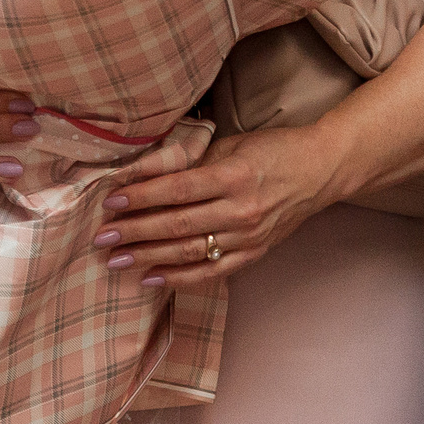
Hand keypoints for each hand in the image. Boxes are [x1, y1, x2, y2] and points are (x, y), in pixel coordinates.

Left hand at [90, 126, 339, 288]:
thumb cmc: (271, 150)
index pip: (177, 190)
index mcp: (233, 176)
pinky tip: (150, 278)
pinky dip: (179, 278)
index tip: (111, 201)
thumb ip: (190, 163)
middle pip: (177, 225)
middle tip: (102, 237)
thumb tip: (141, 175)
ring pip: (188, 252)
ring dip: (147, 257)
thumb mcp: (229, 146)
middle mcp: (241, 210)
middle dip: (134, 231)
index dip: (141, 197)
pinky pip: (211, 272)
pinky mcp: (254, 254)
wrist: (320, 170)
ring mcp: (248, 237)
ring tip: (115, 260)